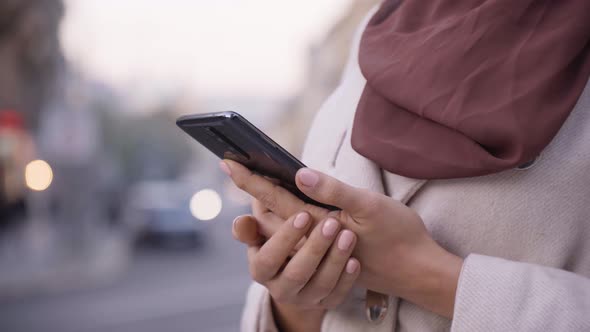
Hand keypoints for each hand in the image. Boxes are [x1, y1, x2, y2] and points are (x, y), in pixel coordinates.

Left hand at [223, 160, 462, 317]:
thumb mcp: (369, 207)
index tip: (228, 163)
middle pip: (271, 215)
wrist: (418, 271)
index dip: (250, 180)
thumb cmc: (398, 237)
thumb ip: (333, 190)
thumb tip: (299, 173)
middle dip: (253, 192)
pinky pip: (300, 235)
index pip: (274, 197)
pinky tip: (291, 206)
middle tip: (236, 169)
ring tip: (255, 183)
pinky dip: (289, 219)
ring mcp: (320, 246)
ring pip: (283, 227)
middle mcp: (312, 237)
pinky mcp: (331, 251)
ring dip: (267, 207)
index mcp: (317, 222)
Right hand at [232, 212, 360, 330]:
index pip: (268, 259)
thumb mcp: (264, 231)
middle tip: (332, 223)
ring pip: (320, 285)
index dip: (285, 238)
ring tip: (348, 235)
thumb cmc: (282, 236)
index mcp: (260, 269)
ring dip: (335, 260)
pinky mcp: (324, 303)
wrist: (302, 261)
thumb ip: (252, 226)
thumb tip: (240, 222)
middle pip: (296, 273)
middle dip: (314, 248)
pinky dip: (346, 279)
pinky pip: (337, 296)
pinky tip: (354, 260)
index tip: (304, 214)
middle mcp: (279, 288)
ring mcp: (303, 299)